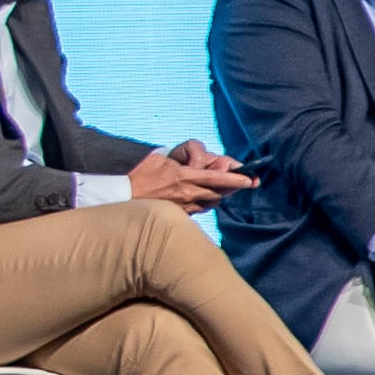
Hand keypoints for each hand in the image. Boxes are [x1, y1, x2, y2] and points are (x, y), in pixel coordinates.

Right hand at [127, 142, 249, 210]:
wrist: (124, 197)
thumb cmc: (141, 175)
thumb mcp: (161, 159)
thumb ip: (181, 160)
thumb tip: (196, 160)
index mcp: (184, 177)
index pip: (216, 178)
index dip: (235, 179)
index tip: (250, 179)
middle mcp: (187, 194)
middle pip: (218, 192)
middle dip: (232, 187)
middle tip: (244, 183)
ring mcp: (184, 206)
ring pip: (211, 202)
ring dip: (217, 194)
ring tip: (220, 187)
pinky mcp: (179, 215)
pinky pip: (199, 209)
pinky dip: (204, 201)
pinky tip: (202, 195)